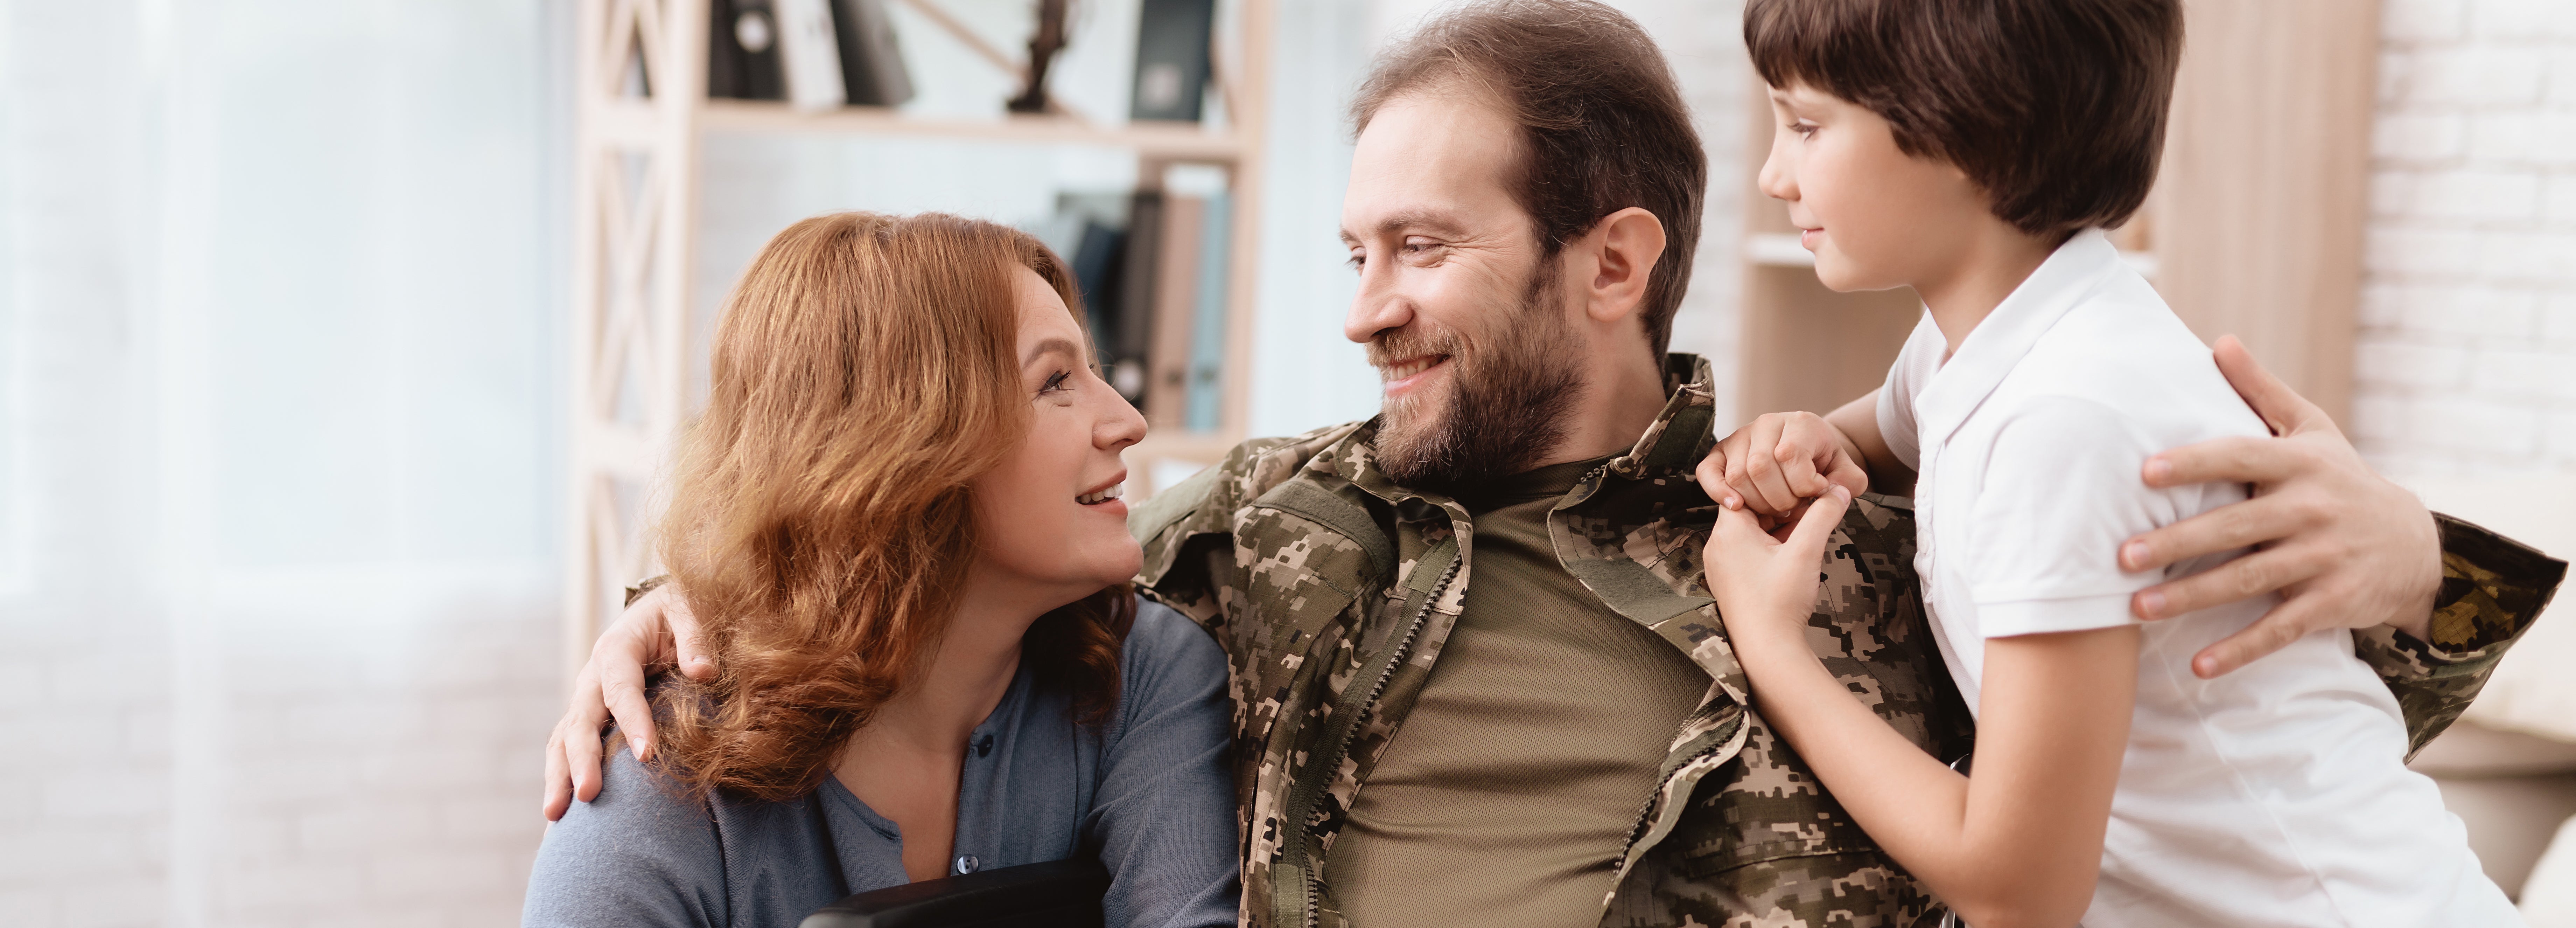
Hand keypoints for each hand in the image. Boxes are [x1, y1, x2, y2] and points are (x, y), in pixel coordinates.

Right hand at [541, 581, 713, 820]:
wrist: (661, 610)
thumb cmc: (681, 611)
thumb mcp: (690, 612)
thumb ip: (696, 639)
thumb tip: (704, 671)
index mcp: (618, 648)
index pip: (622, 689)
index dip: (633, 721)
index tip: (646, 756)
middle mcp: (593, 676)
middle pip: (582, 720)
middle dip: (582, 759)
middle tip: (588, 795)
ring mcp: (587, 699)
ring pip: (564, 738)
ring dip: (559, 775)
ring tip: (555, 814)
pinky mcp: (589, 715)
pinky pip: (568, 746)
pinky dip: (561, 776)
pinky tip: (559, 813)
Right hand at [1701, 411, 1868, 522]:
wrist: (1807, 451)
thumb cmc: (1823, 464)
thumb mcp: (1846, 473)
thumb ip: (1848, 484)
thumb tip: (1829, 492)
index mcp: (1799, 423)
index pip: (1790, 454)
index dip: (1803, 484)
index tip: (1815, 493)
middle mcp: (1766, 424)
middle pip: (1760, 468)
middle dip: (1780, 498)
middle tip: (1794, 506)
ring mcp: (1740, 436)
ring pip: (1738, 475)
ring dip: (1757, 501)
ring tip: (1775, 506)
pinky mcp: (1720, 452)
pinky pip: (1707, 472)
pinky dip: (1718, 492)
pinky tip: (1736, 506)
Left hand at [1703, 485, 1854, 650]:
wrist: (1767, 650)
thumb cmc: (1779, 603)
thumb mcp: (1806, 552)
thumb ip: (1823, 515)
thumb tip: (1838, 492)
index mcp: (1728, 531)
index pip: (1747, 489)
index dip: (1776, 486)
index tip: (1801, 493)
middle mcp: (1718, 546)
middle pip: (1750, 511)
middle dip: (1781, 509)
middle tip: (1808, 511)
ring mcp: (1722, 566)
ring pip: (1751, 533)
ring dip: (1778, 530)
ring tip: (1804, 534)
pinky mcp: (1730, 582)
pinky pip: (1748, 553)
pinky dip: (1770, 548)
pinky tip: (1792, 556)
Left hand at [2118, 336, 2441, 678]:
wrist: (2414, 544)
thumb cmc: (2340, 479)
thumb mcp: (2311, 430)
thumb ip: (2262, 390)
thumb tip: (2218, 341)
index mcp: (2298, 465)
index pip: (2240, 457)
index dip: (2194, 462)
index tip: (2145, 471)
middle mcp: (2310, 510)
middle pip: (2235, 526)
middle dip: (2178, 542)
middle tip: (2123, 555)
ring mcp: (2322, 560)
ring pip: (2249, 580)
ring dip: (2193, 598)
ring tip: (2139, 610)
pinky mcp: (2331, 603)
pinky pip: (2280, 629)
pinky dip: (2241, 649)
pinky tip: (2198, 665)